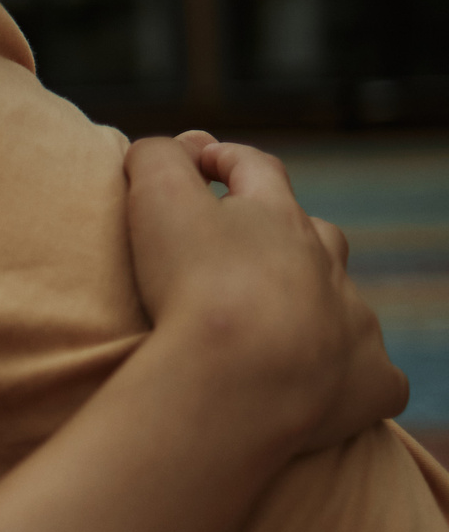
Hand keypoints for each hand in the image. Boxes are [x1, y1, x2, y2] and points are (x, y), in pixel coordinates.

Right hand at [126, 133, 404, 453]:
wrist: (242, 379)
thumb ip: (156, 159)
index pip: (258, 171)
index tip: (202, 160)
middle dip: (287, 234)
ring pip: (343, 302)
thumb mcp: (158, 200)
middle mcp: (326, 264)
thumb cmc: (195, 285)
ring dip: (317, 304)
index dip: (229, 159)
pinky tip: (328, 384)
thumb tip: (160, 147)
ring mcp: (353, 323)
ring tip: (278, 326)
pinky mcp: (369, 383)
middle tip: (246, 250)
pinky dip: (353, 374)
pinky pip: (375, 376)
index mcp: (278, 217)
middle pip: (318, 235)